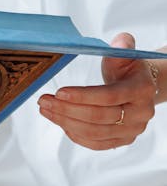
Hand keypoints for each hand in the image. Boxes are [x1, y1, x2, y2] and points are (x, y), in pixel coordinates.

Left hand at [37, 33, 156, 149]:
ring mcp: (131, 131)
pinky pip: (94, 143)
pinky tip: (60, 122)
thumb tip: (119, 42)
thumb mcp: (125, 55)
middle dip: (67, 110)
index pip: (109, 96)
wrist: (138, 88)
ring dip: (65, 122)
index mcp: (141, 90)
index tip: (59, 92)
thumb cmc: (127, 70)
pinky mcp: (121, 141)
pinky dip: (74, 134)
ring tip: (46, 110)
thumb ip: (121, 46)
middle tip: (44, 101)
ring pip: (93, 133)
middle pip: (98, 117)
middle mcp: (140, 114)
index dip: (82, 96)